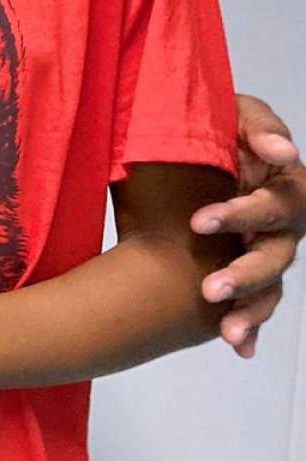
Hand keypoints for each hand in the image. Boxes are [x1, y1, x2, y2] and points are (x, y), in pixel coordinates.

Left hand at [191, 93, 303, 358]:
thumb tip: (285, 151)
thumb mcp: (230, 113)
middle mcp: (279, 225)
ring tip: (226, 330)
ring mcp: (264, 251)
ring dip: (250, 309)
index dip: (243, 214)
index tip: (199, 222)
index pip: (278, 204)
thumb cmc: (209, 127)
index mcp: (281, 185)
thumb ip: (257, 125)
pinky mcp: (244, 270)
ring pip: (270, 287)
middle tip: (210, 286)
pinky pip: (256, 305)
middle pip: (275, 254)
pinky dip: (250, 326)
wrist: (175, 150)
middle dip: (246, 273)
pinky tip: (239, 347)